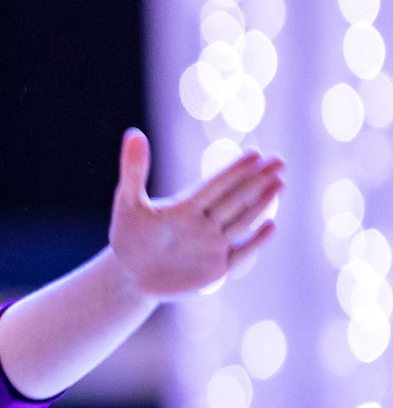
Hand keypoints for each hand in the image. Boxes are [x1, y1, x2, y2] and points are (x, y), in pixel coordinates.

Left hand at [108, 129, 283, 298]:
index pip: (215, 185)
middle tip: (280, 161)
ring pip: (241, 221)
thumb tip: (133, 133)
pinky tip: (271, 225)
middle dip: (257, 180)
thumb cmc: (129, 234)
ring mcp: (213, 245)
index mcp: (186, 206)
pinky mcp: (216, 268)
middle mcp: (204, 223)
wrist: (130, 274)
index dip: (234, 171)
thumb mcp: (127, 203)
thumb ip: (134, 170)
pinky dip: (255, 241)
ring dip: (260, 204)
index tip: (255, 154)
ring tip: (280, 183)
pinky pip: (240, 252)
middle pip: (235, 199)